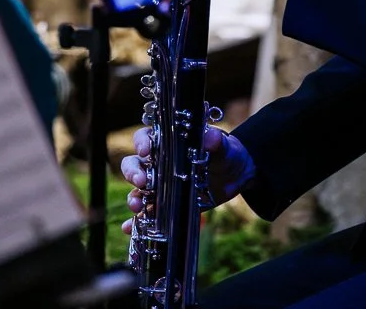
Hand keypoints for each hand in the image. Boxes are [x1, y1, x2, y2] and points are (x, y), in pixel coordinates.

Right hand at [120, 123, 251, 233]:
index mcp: (167, 143)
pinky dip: (136, 221)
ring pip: (137, 190)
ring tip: (137, 206)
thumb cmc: (224, 153)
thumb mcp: (222, 146)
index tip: (146, 151)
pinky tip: (131, 228)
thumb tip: (211, 138)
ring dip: (133, 198)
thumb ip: (216, 141)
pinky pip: (147, 213)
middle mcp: (158, 163)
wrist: (234, 177)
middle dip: (132, 172)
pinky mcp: (166, 206)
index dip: (142, 142)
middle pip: (134, 164)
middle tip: (141, 181)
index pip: (145, 137)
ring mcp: (160, 186)